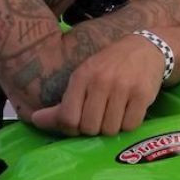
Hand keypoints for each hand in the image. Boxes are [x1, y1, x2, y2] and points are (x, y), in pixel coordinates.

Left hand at [30, 34, 164, 135]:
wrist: (145, 48)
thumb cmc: (108, 66)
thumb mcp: (83, 77)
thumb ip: (62, 103)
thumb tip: (35, 120)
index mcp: (81, 76)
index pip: (68, 118)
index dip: (71, 129)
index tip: (78, 125)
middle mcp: (101, 81)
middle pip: (89, 128)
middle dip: (93, 129)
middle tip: (100, 118)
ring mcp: (123, 88)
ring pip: (110, 130)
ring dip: (112, 128)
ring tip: (115, 114)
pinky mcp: (142, 95)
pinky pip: (130, 126)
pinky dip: (128, 125)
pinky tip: (128, 112)